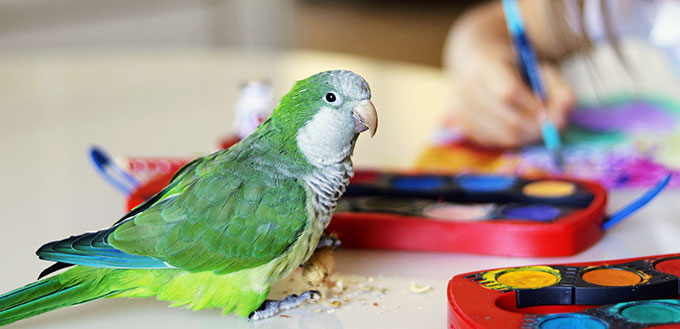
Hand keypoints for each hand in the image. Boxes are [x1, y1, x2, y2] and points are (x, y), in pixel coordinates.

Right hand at [447, 56, 574, 148]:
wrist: (477, 65)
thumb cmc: (512, 66)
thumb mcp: (536, 67)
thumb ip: (556, 85)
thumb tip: (568, 106)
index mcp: (484, 66)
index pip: (508, 93)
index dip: (534, 105)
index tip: (551, 109)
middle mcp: (467, 90)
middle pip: (509, 120)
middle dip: (538, 126)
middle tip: (555, 123)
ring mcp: (463, 112)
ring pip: (505, 136)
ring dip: (530, 135)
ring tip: (539, 123)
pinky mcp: (465, 128)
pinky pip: (497, 143)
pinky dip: (516, 139)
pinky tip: (521, 125)